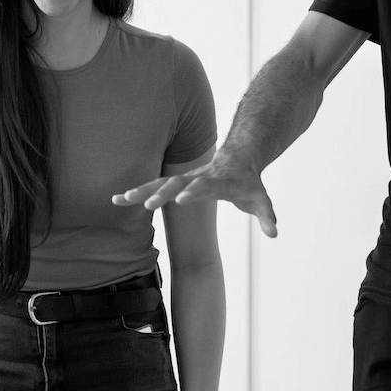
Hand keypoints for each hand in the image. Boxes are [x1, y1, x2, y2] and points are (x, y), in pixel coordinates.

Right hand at [111, 151, 277, 236]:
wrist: (239, 156)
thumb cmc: (248, 182)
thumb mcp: (260, 199)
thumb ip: (266, 215)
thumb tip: (274, 233)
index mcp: (218, 180)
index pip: (205, 185)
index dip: (194, 191)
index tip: (181, 199)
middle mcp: (197, 176)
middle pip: (176, 183)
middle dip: (161, 193)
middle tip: (146, 205)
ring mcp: (184, 178)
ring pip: (159, 183)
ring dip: (140, 191)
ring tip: (120, 199)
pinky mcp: (175, 181)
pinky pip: (153, 185)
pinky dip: (137, 191)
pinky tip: (116, 199)